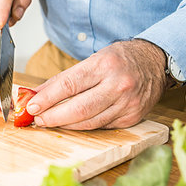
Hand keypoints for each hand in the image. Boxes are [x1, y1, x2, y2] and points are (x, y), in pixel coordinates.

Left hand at [26, 40, 168, 129]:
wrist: (153, 61)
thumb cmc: (118, 59)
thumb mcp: (91, 60)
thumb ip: (63, 78)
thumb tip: (36, 93)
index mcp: (104, 65)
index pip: (69, 85)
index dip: (47, 98)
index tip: (32, 106)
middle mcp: (118, 84)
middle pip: (79, 108)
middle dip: (54, 117)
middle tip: (38, 119)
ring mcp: (128, 103)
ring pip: (89, 122)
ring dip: (66, 124)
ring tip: (50, 122)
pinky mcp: (133, 117)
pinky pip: (101, 126)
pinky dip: (83, 126)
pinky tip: (72, 123)